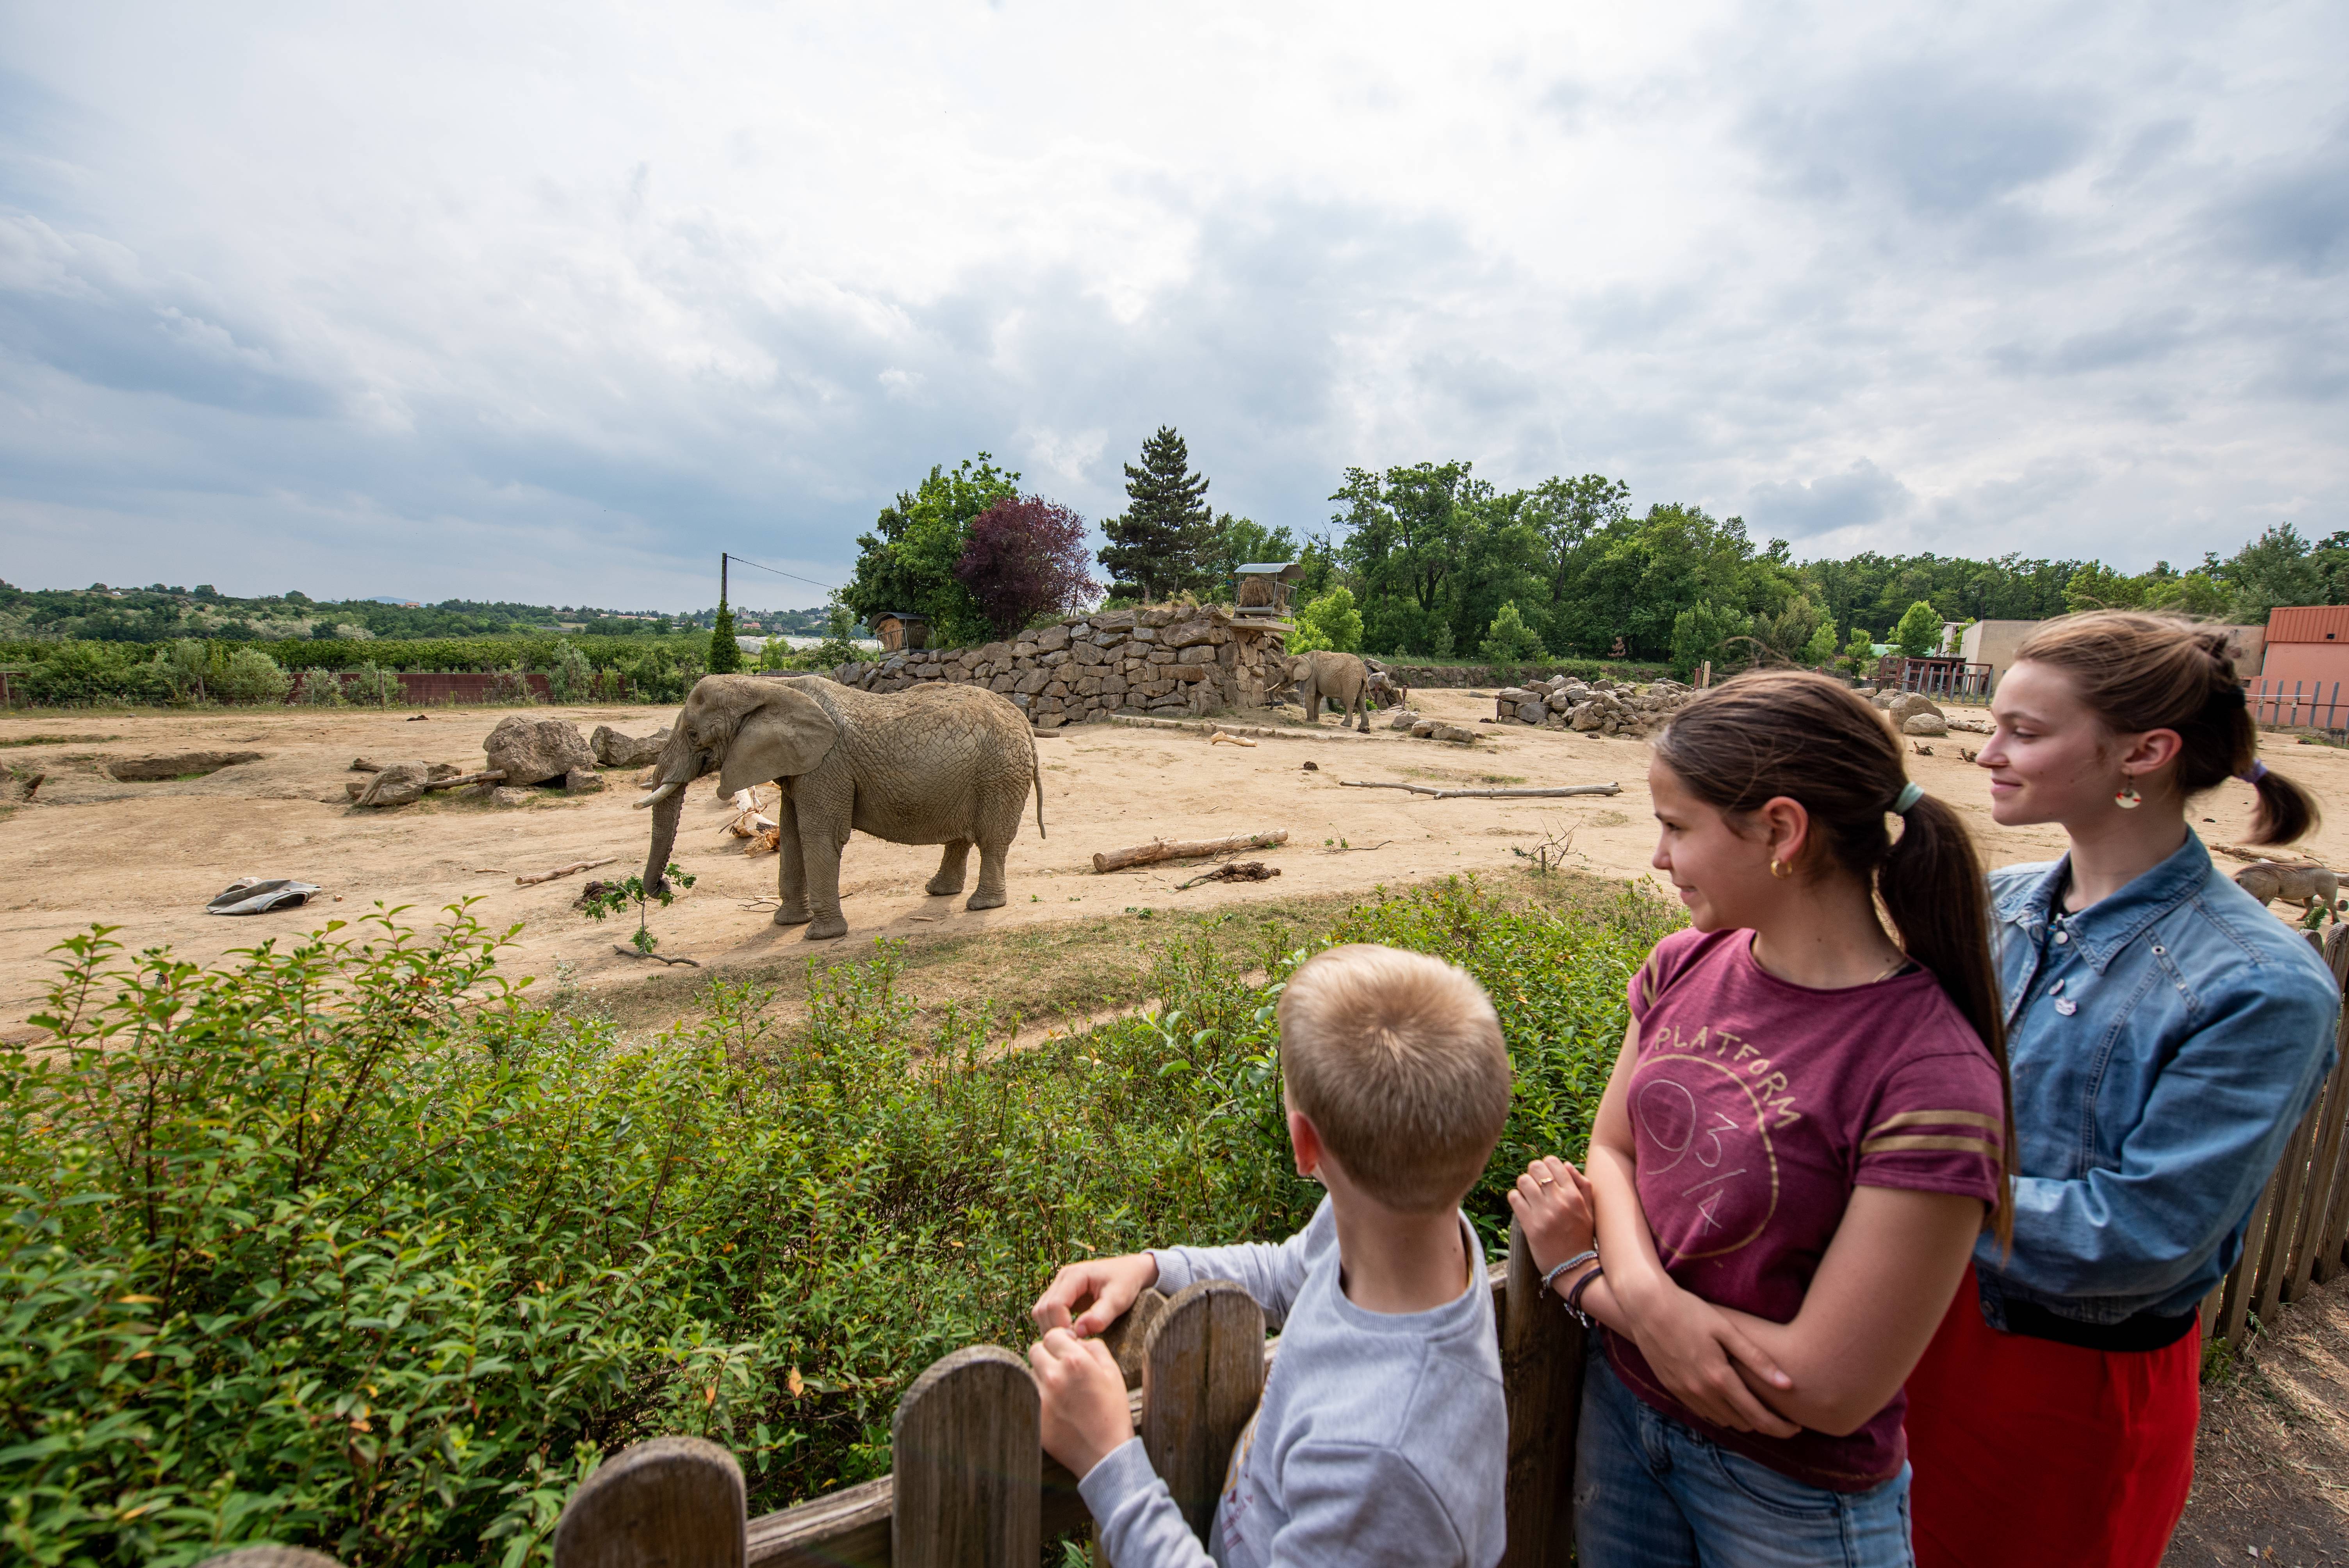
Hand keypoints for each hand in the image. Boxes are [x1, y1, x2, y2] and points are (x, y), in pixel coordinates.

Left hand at [1029, 1328, 1132, 1478]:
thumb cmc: (1113, 1412)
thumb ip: (1095, 1347)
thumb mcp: (1113, 1373)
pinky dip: (1038, 1396)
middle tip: (1061, 1368)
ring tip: (1059, 1390)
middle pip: (1035, 1350)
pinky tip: (1054, 1406)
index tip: (1066, 1349)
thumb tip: (1077, 1340)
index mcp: (1075, 1361)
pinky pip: (1029, 1394)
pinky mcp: (1033, 1416)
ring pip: (1030, 1372)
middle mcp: (1053, 1376)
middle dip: (1048, 1355)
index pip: (1052, 1335)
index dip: (1061, 1340)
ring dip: (1042, 1376)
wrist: (1105, 1454)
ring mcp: (1040, 1398)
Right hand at [1032, 1253, 1159, 1336]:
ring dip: (1052, 1329)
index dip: (1061, 1326)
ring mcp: (1059, 1286)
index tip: (1077, 1340)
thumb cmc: (1126, 1282)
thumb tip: (1080, 1331)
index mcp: (1074, 1275)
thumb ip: (1101, 1315)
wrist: (1131, 1270)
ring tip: (1073, 1341)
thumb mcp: (1119, 1299)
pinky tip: (1072, 1335)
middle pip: (1043, 1309)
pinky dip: (1055, 1326)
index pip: (1055, 1304)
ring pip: (1041, 1312)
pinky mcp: (1061, 1295)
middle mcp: (1062, 1278)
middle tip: (1074, 1345)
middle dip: (1055, 1330)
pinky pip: (1047, 1314)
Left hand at [1507, 1156, 1595, 1273]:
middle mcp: (1559, 1201)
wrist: (1574, 1268)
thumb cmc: (1582, 1238)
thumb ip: (1582, 1185)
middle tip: (1535, 1184)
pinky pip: (1514, 1198)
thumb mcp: (1590, 1210)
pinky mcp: (1530, 1226)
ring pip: (1523, 1180)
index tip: (1545, 1174)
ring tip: (1528, 1195)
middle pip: (1535, 1167)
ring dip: (1523, 1186)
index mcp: (1574, 1196)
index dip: (1546, 1164)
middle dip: (1533, 1172)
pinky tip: (1522, 1206)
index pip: (1554, 1162)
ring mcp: (1544, 1213)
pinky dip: (1515, 1198)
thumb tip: (1565, 1164)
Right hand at [1620, 1275, 1798, 1436]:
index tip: (1796, 1428)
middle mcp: (1701, 1392)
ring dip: (1743, 1420)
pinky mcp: (1672, 1388)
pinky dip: (1721, 1413)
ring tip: (1757, 1409)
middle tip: (1782, 1418)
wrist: (1646, 1306)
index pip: (1758, 1416)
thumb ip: (1757, 1359)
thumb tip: (1788, 1385)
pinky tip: (1728, 1401)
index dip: (1780, 1427)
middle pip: (1742, 1423)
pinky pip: (1703, 1412)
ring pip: (1722, 1421)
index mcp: (1719, 1378)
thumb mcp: (1727, 1330)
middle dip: (1765, 1425)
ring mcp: (1684, 1393)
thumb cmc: (1690, 1311)